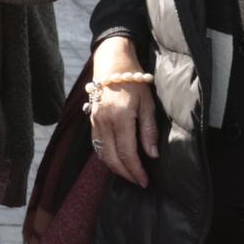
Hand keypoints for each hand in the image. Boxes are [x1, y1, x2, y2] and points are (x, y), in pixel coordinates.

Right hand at [88, 35, 157, 187]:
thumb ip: (149, 130)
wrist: (112, 62)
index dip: (135, 170)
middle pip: (111, 157)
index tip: (144, 181)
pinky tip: (116, 159)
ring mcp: (95, 121)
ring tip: (128, 173)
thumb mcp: (148, 103)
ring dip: (114, 167)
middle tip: (137, 181)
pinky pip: (96, 143)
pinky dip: (105, 155)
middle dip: (125, 173)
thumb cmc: (134, 81)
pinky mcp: (91, 119)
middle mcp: (104, 122)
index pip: (127, 152)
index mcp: (120, 118)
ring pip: (101, 152)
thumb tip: (152, 155)